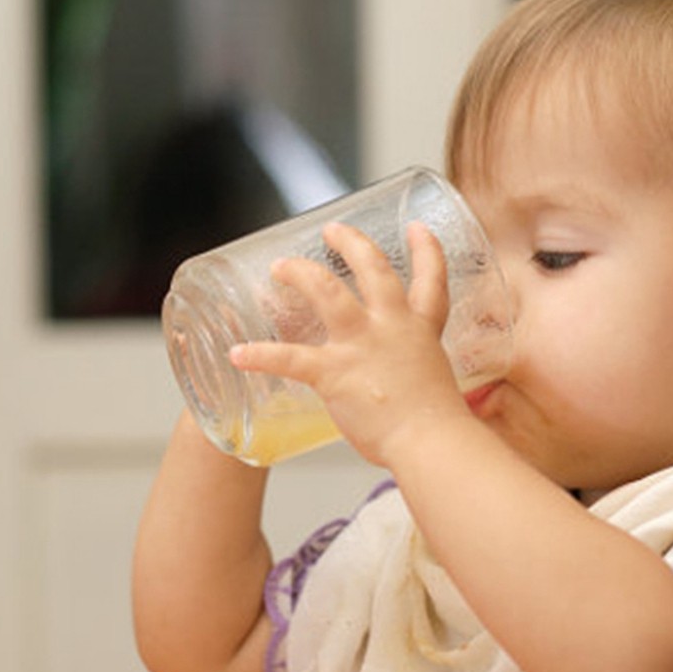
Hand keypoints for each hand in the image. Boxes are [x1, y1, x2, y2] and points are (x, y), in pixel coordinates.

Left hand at [229, 221, 471, 466]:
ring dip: (300, 273)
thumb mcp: (432, 382)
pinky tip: (238, 354)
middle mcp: (391, 327)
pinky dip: (260, 355)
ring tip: (281, 267)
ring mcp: (361, 346)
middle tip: (332, 231)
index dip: (425, 249)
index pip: (430, 279)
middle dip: (350, 242)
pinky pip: (289, 358)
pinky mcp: (334, 373)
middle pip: (373, 268)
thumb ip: (409, 372)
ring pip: (327, 291)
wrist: (431, 443)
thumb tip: (394, 390)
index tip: (415, 228)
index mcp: (420, 330)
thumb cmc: (434, 426)